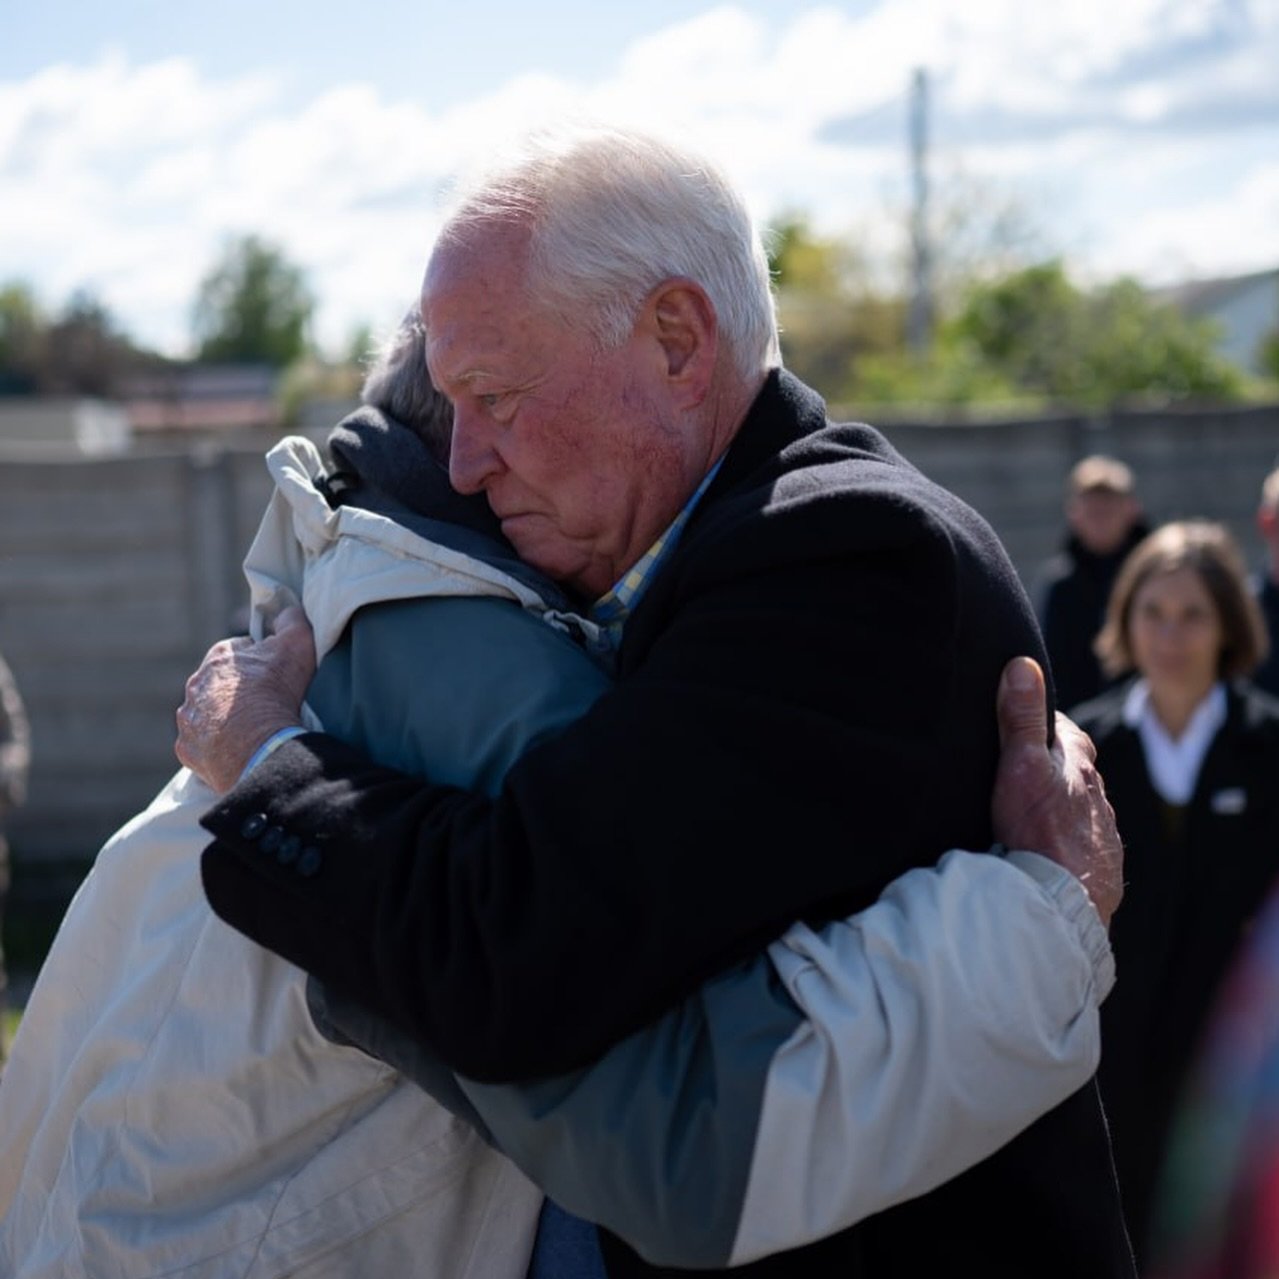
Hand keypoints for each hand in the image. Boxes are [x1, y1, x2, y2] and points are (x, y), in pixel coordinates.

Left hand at [175, 605, 316, 793]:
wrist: (259, 743)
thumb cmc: (276, 691)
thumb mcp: (297, 643)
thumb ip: (292, 621)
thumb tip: (289, 609)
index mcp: (220, 657)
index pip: (240, 652)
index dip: (261, 661)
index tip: (276, 675)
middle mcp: (197, 685)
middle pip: (220, 684)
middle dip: (238, 692)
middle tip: (265, 705)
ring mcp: (189, 718)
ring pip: (206, 715)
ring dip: (223, 720)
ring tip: (251, 731)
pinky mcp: (187, 748)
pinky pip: (200, 744)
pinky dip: (214, 747)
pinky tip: (236, 750)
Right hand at [991, 657, 1122, 927]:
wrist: (1063, 902)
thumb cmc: (1038, 831)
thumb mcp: (1020, 765)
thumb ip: (1020, 718)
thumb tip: (1023, 665)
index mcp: (1079, 766)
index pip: (1065, 731)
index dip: (1043, 724)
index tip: (1022, 722)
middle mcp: (1098, 797)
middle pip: (1075, 771)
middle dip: (1053, 768)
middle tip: (1021, 769)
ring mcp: (1103, 834)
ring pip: (1082, 810)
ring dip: (1062, 808)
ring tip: (1031, 815)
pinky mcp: (1102, 868)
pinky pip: (1085, 846)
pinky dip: (1068, 843)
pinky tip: (1049, 854)